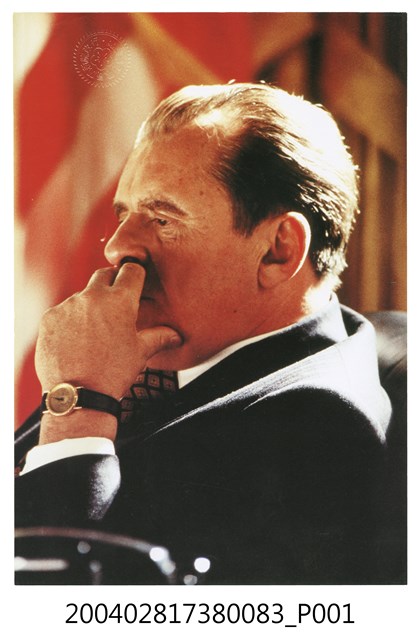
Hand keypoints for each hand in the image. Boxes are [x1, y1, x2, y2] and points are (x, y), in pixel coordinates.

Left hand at [35, 262, 181, 400]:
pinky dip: (70, 320)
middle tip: (116, 302)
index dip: (135, 274)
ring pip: (82, 296)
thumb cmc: (113, 373)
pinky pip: (63, 311)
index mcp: (120, 301)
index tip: (135, 282)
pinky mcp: (49, 318)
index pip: (131, 270)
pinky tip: (76, 341)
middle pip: (104, 275)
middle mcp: (92, 297)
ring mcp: (68, 306)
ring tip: (94, 331)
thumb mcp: (140, 353)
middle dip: (112, 283)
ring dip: (90, 305)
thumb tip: (176, 335)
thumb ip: (159, 337)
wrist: (79, 395)